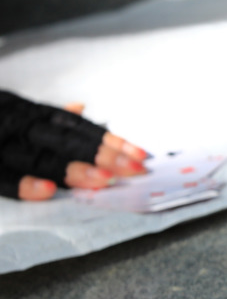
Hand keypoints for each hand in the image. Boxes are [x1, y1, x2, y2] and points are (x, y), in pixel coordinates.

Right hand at [0, 93, 147, 201]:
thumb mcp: (11, 107)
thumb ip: (45, 115)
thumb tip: (79, 108)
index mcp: (25, 111)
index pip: (75, 126)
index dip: (108, 140)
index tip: (140, 154)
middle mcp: (13, 122)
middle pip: (63, 139)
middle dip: (102, 155)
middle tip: (134, 169)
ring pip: (36, 156)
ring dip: (71, 169)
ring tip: (103, 180)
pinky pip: (1, 177)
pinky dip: (23, 184)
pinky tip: (48, 191)